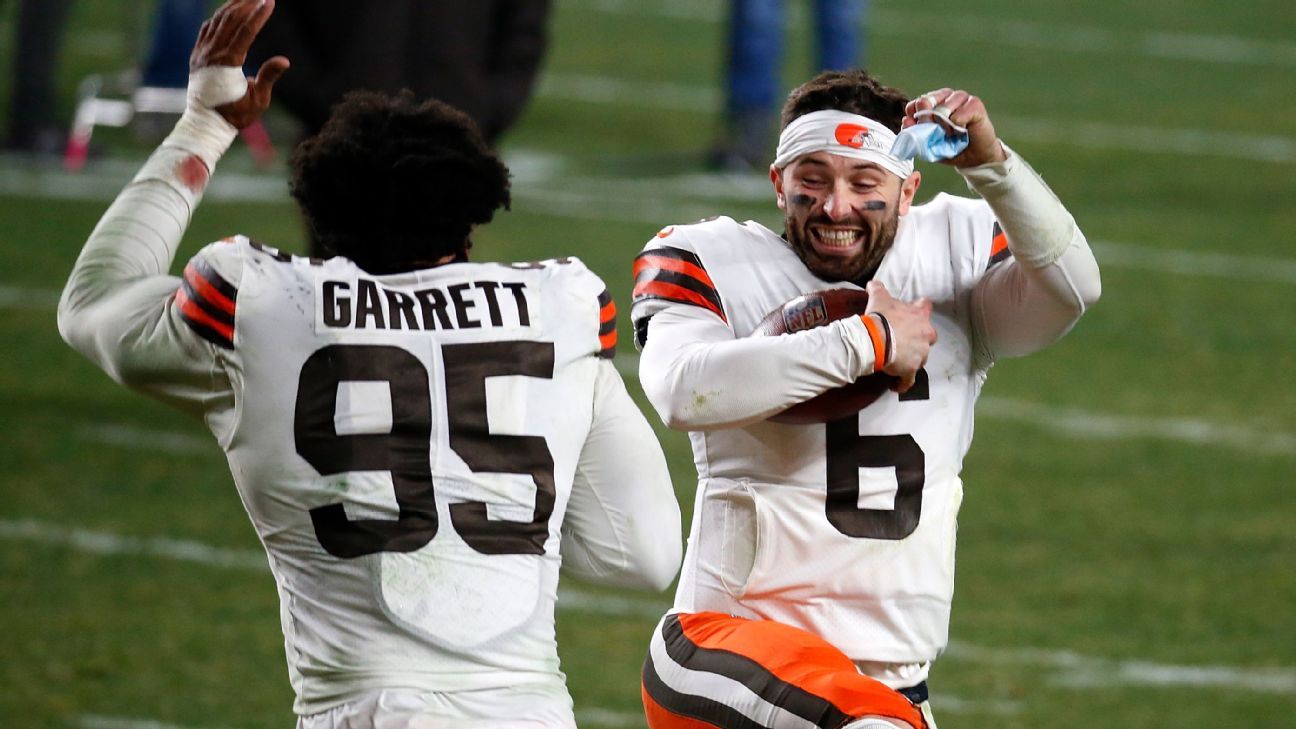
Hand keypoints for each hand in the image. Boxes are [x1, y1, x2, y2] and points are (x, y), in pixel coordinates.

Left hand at [189, 0, 288, 128]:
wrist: (206, 123)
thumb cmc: (235, 114)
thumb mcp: (258, 100)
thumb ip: (269, 77)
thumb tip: (285, 60)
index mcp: (227, 63)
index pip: (245, 31)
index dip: (259, 15)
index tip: (270, 2)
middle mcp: (212, 53)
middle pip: (230, 20)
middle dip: (248, 4)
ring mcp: (202, 52)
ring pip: (217, 21)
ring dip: (233, 6)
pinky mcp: (197, 54)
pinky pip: (208, 28)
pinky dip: (219, 17)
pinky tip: (229, 11)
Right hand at [864, 280, 936, 393]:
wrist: (874, 339)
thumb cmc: (879, 317)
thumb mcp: (878, 298)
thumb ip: (878, 288)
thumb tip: (872, 283)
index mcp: (920, 315)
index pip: (926, 307)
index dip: (920, 309)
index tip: (914, 312)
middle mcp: (926, 334)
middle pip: (929, 336)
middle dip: (920, 338)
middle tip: (905, 339)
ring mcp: (921, 354)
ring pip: (921, 358)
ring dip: (912, 359)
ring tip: (898, 361)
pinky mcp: (911, 370)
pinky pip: (909, 380)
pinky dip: (903, 383)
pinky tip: (896, 385)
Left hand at [902, 88, 1005, 168]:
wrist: (974, 157)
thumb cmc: (950, 148)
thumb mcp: (929, 144)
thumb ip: (916, 133)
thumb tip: (906, 121)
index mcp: (932, 103)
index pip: (915, 104)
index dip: (914, 117)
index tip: (920, 130)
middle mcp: (946, 97)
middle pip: (926, 101)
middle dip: (926, 121)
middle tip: (935, 133)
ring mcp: (961, 98)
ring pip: (943, 108)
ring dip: (944, 126)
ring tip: (951, 134)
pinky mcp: (975, 104)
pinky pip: (959, 114)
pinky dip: (958, 125)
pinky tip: (962, 131)